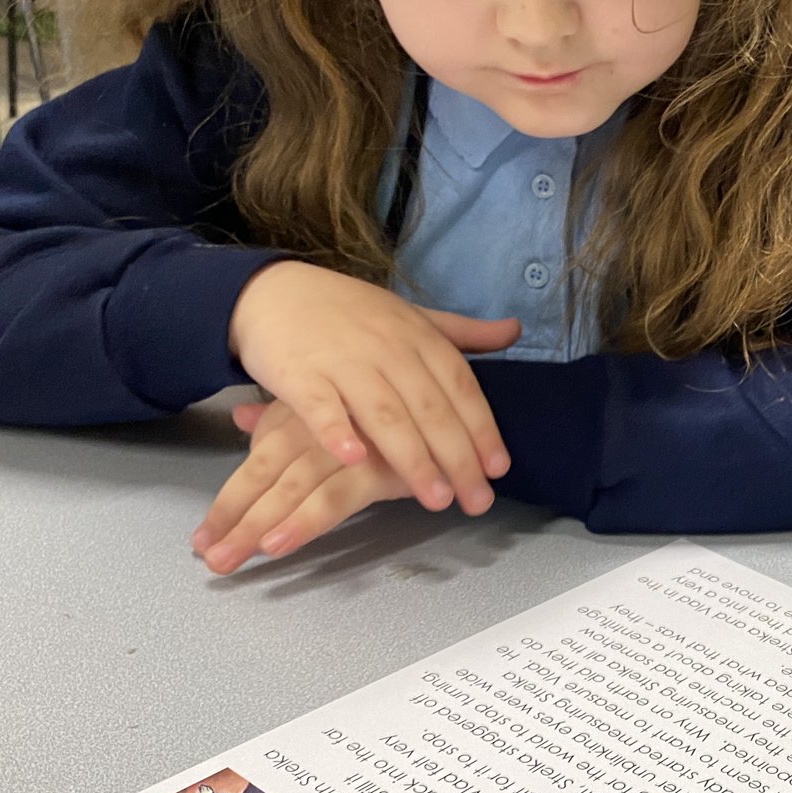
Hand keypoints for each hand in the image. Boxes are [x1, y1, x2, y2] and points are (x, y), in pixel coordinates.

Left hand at [191, 400, 414, 573]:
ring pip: (291, 490)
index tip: (203, 540)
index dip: (229, 503)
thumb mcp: (336, 398)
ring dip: (257, 528)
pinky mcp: (377, 467)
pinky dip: (305, 522)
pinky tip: (279, 545)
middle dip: (234, 522)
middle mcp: (320, 429)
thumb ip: (284, 414)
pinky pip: (334, 499)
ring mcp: (347, 447)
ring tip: (231, 562)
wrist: (466, 396)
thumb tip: (243, 418)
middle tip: (210, 563)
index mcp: (306, 415)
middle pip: (264, 476)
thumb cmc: (401, 401)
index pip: (257, 460)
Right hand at [227, 260, 518, 515]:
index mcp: (419, 337)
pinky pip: (321, 407)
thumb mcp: (412, 316)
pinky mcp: (300, 375)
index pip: (460, 388)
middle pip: (430, 409)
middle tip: (477, 501)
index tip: (498, 469)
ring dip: (413, 458)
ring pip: (385, 414)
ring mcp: (344, 362)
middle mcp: (388, 349)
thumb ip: (462, 332)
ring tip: (436, 498)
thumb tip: (515, 330)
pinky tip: (354, 461)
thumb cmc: (351, 313)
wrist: (276, 291)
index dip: (482, 429)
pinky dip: (336, 432)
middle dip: (457, 457)